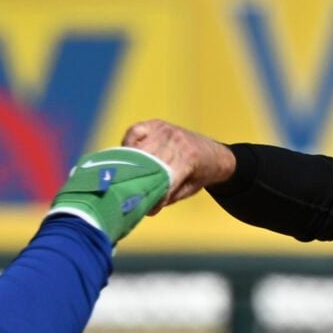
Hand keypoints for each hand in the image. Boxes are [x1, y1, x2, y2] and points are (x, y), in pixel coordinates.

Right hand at [118, 119, 234, 209]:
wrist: (214, 154)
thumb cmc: (198, 176)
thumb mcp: (187, 191)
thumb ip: (166, 197)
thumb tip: (145, 207)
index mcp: (186, 162)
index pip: (159, 177)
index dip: (145, 190)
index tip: (134, 200)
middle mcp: (175, 143)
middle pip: (145, 161)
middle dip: (132, 176)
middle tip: (120, 189)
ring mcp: (165, 131)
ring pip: (138, 147)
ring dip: (127, 160)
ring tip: (119, 174)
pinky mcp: (157, 124)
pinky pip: (134, 132)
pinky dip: (127, 143)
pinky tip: (126, 153)